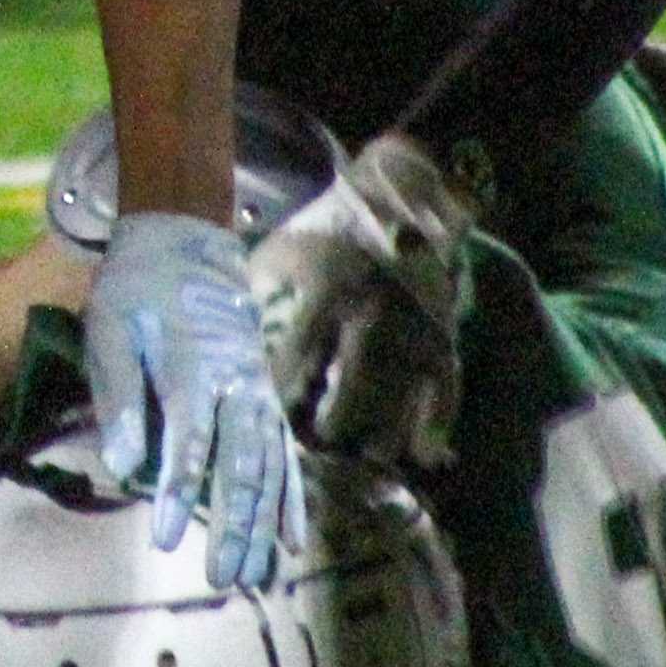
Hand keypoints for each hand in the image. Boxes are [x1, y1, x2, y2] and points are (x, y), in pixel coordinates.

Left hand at [88, 211, 307, 589]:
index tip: (163, 540)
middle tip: (221, 578)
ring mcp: (257, 393)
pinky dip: (291, 498)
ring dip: (264, 523)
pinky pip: (284, 454)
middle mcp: (236, 385)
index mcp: (193, 368)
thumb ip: (119, 397)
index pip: (188, 444)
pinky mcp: (263, 398)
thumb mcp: (110, 330)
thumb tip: (124, 468)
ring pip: (269, 466)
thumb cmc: (136, 291)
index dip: (178, 495)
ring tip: (256, 575)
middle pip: (241, 465)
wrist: (183, 242)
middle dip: (233, 525)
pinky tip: (292, 541)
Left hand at [246, 127, 473, 469]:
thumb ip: (254, 295)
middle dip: (331, 429)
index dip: (283, 401)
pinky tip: (424, 457)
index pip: (297, 362)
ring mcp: (412, 331)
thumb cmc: (328, 232)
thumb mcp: (280, 252)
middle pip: (350, 391)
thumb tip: (219, 339)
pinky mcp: (443, 337)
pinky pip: (445, 390)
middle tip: (317, 456)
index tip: (271, 429)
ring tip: (363, 464)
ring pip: (399, 400)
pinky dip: (436, 425)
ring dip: (382, 439)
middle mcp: (371, 318)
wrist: (399, 202)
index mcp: (325, 295)